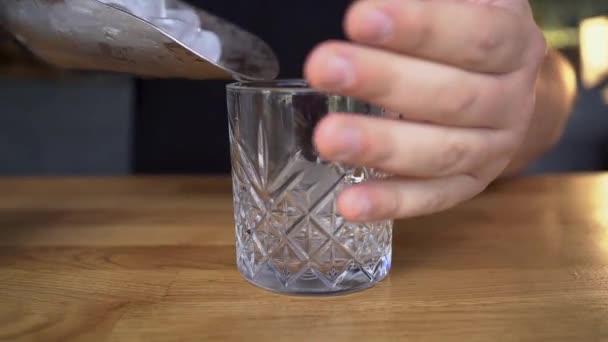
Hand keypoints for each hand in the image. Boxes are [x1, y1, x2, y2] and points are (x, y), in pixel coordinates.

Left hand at [304, 0, 546, 220]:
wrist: (499, 86)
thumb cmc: (463, 37)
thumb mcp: (460, 6)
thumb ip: (423, 5)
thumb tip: (372, 6)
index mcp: (514, 44)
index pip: (475, 37)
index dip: (419, 28)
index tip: (360, 18)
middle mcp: (512, 100)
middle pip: (453, 97)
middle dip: (385, 83)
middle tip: (324, 69)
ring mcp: (493, 150)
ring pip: (441, 153)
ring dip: (381, 147)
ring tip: (327, 138)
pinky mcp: (468, 185)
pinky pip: (431, 198)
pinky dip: (390, 202)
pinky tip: (350, 203)